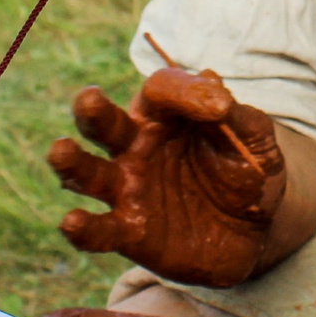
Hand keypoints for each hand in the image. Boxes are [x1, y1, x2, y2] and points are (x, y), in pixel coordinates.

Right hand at [53, 69, 287, 286]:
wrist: (254, 234)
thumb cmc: (246, 176)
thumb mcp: (256, 143)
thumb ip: (239, 116)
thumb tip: (212, 82)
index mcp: (165, 117)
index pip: (159, 89)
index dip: (184, 91)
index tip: (219, 108)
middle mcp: (135, 147)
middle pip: (103, 122)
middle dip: (92, 110)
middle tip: (90, 99)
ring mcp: (127, 189)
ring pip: (88, 172)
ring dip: (71, 162)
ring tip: (60, 150)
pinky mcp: (129, 233)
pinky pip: (99, 231)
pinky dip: (82, 228)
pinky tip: (72, 221)